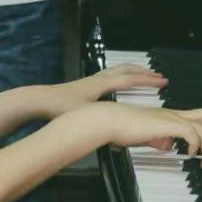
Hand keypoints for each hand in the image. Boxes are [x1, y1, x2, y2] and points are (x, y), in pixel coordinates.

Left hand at [46, 63, 167, 118]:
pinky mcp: (84, 85)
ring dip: (131, 71)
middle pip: (125, 70)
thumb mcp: (83, 114)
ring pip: (116, 70)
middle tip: (157, 76)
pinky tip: (118, 85)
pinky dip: (118, 76)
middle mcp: (98, 79)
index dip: (147, 80)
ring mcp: (91, 81)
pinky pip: (107, 76)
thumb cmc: (59, 106)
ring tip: (142, 76)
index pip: (129, 79)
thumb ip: (102, 121)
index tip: (162, 81)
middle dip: (143, 72)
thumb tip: (120, 131)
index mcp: (101, 85)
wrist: (39, 99)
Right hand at [107, 103, 201, 169]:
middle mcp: (176, 114)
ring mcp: (173, 117)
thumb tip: (167, 145)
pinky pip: (192, 131)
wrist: (110, 119)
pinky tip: (191, 154)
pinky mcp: (167, 123)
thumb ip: (159, 138)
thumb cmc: (123, 126)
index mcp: (173, 116)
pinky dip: (197, 145)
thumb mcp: (146, 135)